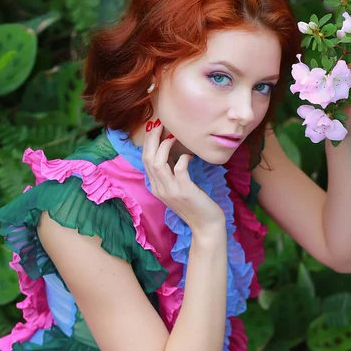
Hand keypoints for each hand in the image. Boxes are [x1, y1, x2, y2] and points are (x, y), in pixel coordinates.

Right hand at [142, 120, 224, 234]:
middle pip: (147, 158)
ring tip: (174, 136)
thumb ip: (171, 172)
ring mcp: (171, 191)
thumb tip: (170, 151)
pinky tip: (190, 156)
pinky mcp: (185, 191)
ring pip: (158, 162)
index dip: (149, 142)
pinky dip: (183, 158)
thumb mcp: (178, 187)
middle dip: (152, 138)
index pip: (145, 160)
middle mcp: (159, 188)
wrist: (206, 226)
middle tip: (161, 124)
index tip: (156, 127)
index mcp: (155, 187)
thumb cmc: (195, 204)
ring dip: (165, 145)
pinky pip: (179, 169)